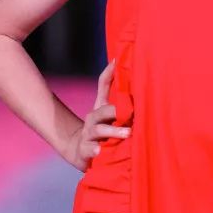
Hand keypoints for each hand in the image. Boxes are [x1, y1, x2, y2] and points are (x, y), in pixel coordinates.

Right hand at [62, 57, 132, 171]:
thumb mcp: (105, 109)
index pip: (103, 87)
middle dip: (115, 111)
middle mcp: (92, 120)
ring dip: (112, 131)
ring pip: (97, 131)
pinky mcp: (85, 152)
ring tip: (127, 133)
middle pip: (100, 112)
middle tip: (132, 113)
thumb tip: (118, 61)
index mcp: (100, 108)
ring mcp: (88, 136)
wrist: (80, 150)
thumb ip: (111, 88)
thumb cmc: (100, 127)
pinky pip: (89, 150)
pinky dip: (94, 150)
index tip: (117, 62)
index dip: (109, 74)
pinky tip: (100, 151)